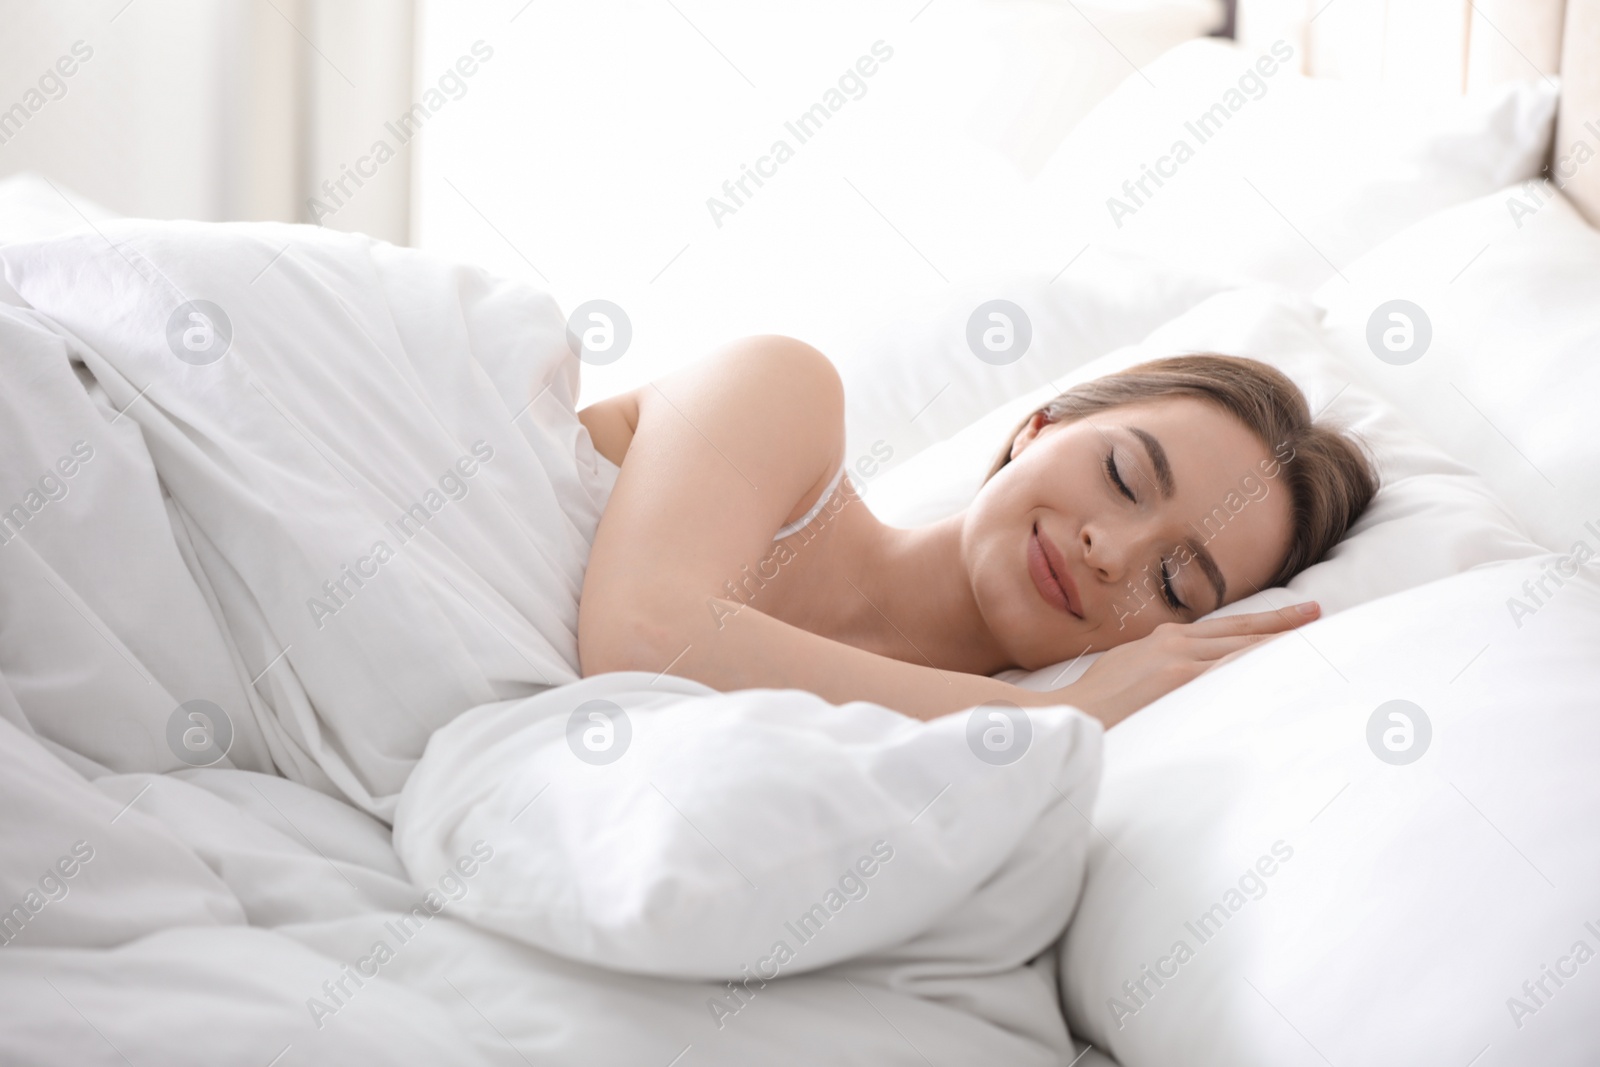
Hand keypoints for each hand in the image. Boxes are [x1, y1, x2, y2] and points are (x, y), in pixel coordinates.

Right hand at [1032, 603, 1320, 728]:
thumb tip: (1172, 684)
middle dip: (1281, 625)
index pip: (1222, 630)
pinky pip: (1235, 669)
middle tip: (1317, 615)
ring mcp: (1180, 661)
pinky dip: (1265, 662)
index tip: (1287, 619)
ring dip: (1281, 643)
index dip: (1257, 625)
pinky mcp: (1181, 680)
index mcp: (1160, 641)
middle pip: (1240, 633)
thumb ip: (1153, 672)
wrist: (1067, 716)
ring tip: (1316, 637)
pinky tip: (1292, 664)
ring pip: (1244, 647)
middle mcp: (1174, 643)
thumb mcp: (1122, 676)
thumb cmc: (1088, 708)